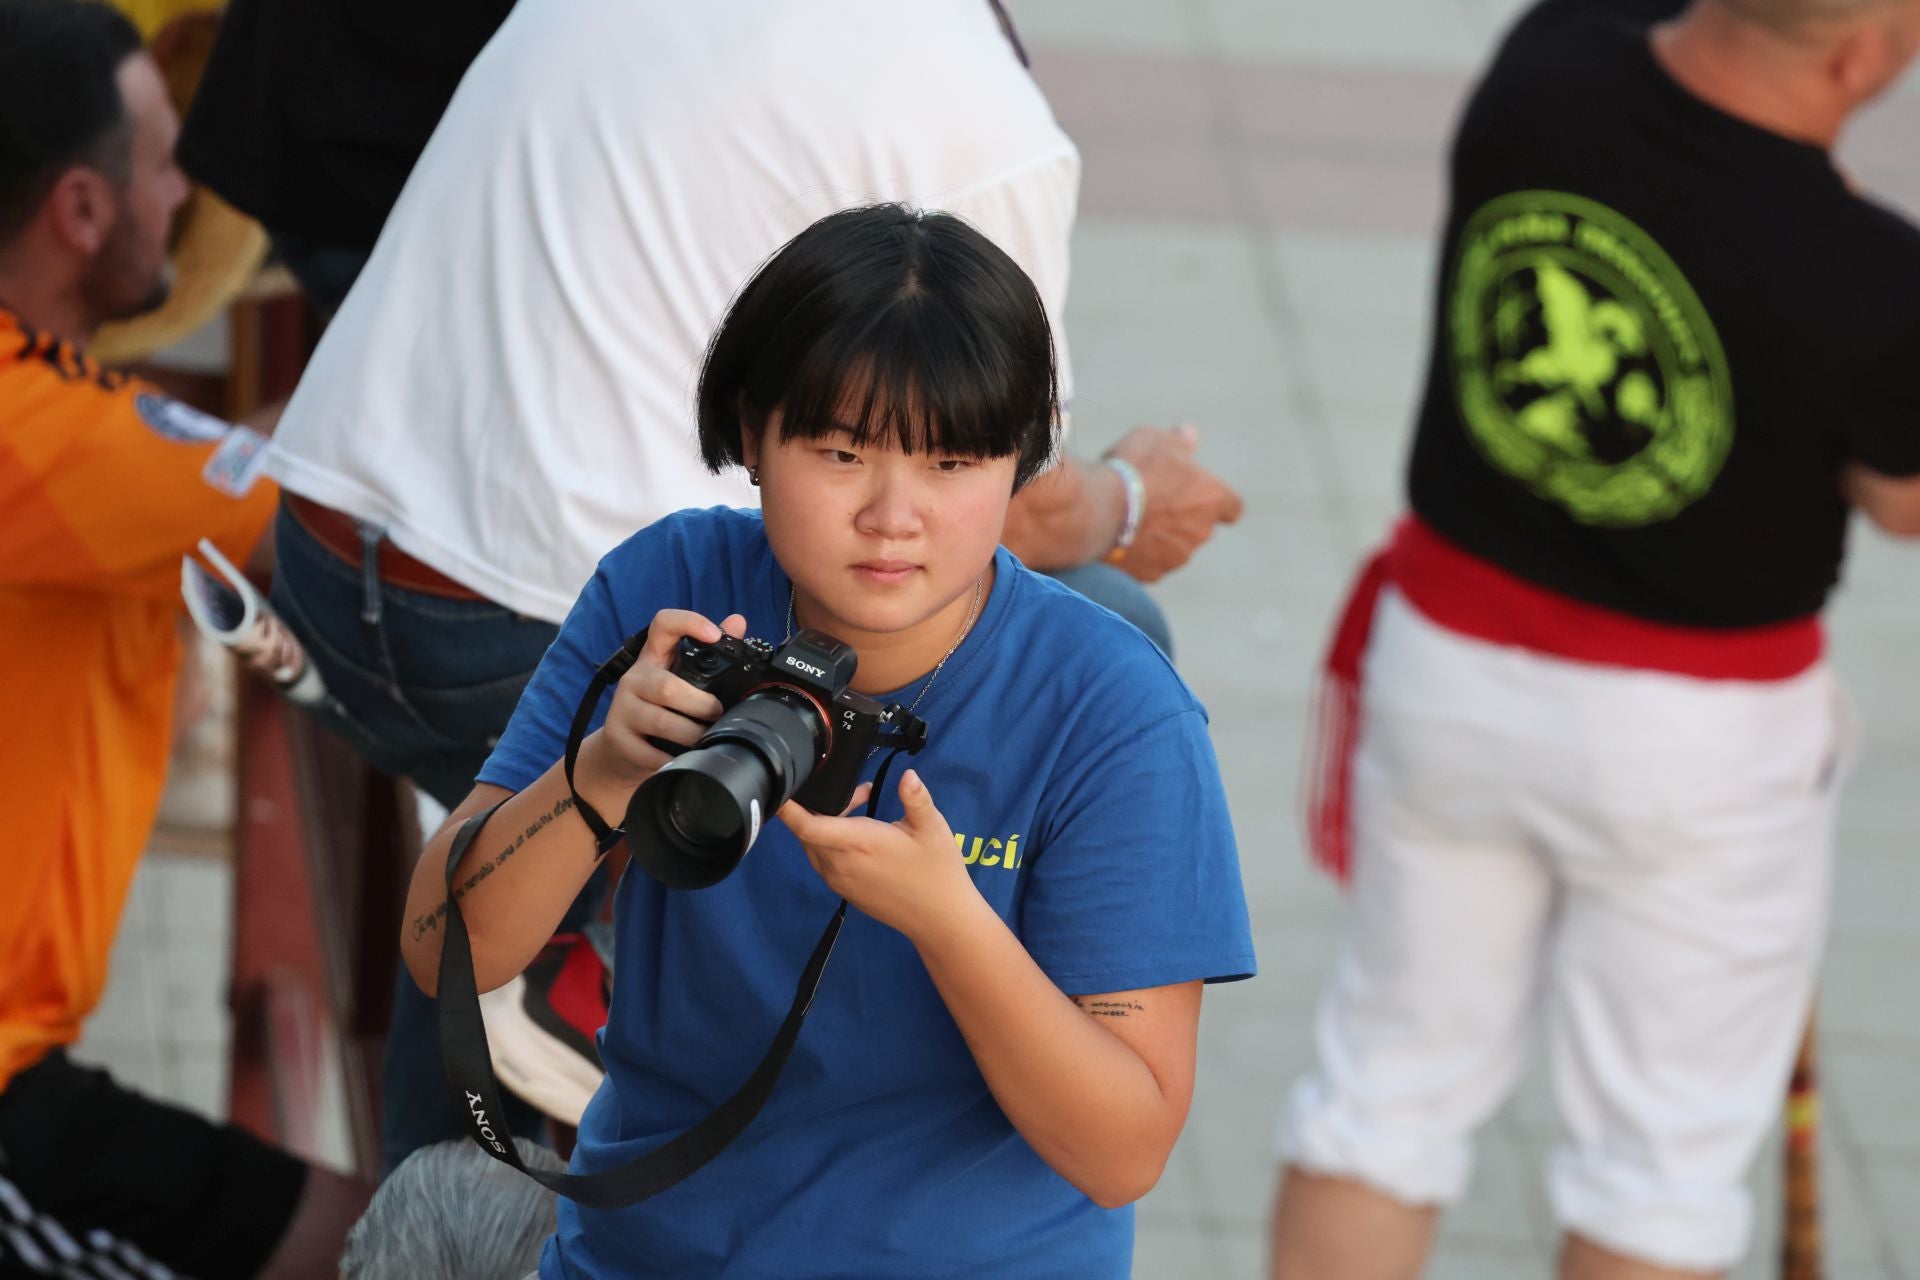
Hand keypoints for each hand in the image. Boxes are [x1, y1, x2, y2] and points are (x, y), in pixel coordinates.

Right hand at [574, 608, 747, 812]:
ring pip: (662, 721)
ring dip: (692, 734)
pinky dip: (672, 759)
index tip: (714, 634)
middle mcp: (635, 678)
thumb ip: (710, 652)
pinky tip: (684, 759)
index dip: (689, 622)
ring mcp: (622, 708)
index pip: (663, 624)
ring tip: (706, 739)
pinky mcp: (616, 737)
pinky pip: (650, 752)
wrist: (620, 750)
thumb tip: (738, 622)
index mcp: (654, 657)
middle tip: (717, 715)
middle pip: (667, 687)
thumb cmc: (660, 709)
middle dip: (701, 705)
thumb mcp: (681, 678)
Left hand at [778, 770, 981, 942]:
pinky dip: (832, 843)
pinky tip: (862, 838)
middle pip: (808, 831)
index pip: (807, 826)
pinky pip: (824, 861)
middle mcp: (840, 864)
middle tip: (858, 794)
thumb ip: (915, 799)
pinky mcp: (844, 891)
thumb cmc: (937, 871)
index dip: (787, 808)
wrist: (939, 918)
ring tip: (862, 812)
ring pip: (814, 846)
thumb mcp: (932, 829)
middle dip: (822, 806)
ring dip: (828, 825)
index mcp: (857, 844)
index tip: (780, 789)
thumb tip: (908, 775)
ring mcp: (839, 881)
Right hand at [1105, 423, 1243, 581]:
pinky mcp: (1152, 575)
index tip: (1203, 497)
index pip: (1233, 508)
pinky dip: (1142, 554)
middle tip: (1154, 501)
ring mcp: (1176, 557)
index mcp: (1211, 498)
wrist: (1098, 510)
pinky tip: (1121, 538)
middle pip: (1200, 527)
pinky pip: (1152, 564)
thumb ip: (1178, 442)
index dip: (1219, 502)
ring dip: (1163, 537)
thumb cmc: (1132, 469)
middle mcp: (1200, 532)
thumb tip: (1188, 435)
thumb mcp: (1156, 440)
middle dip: (1184, 518)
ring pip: (1176, 548)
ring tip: (1133, 520)